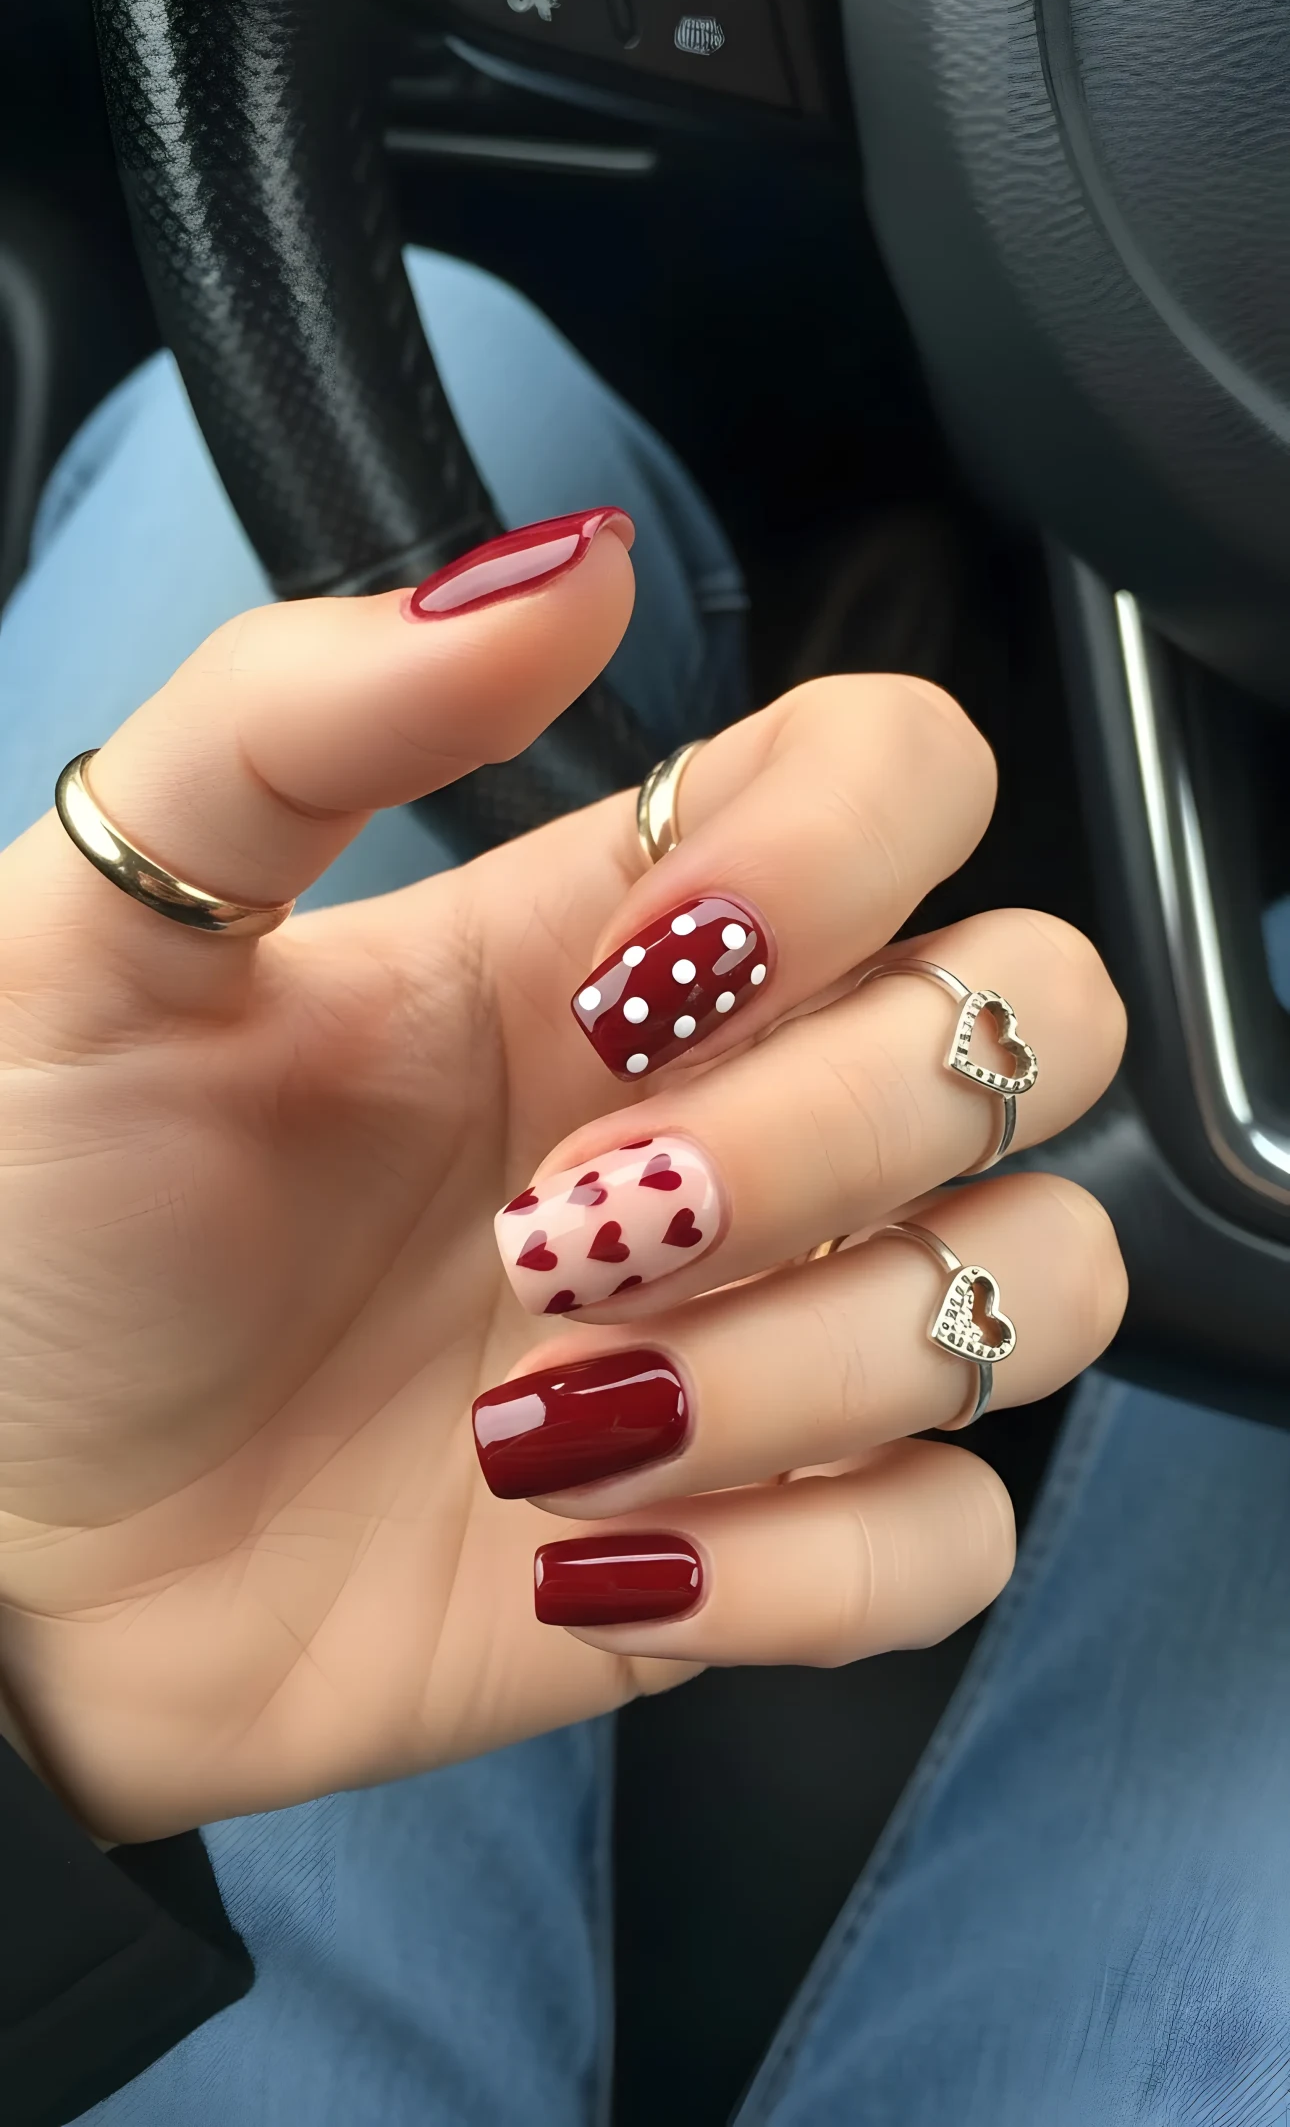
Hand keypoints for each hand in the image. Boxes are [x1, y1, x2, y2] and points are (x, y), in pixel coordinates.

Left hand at [0, 516, 1125, 1841]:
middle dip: (826, 1130)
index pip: (902, 776)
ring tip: (552, 1424)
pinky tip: (595, 1558)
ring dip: (809, 1365)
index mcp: (599, 939)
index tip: (618, 986)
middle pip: (1030, 1019)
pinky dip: (808, 1567)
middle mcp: (729, 1109)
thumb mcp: (97, 944)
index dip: (834, 856)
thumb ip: (297, 717)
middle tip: (560, 1225)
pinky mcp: (762, 1538)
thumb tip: (567, 564)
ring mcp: (765, 1328)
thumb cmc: (40, 1236)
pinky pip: (951, 1537)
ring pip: (1039, 1276)